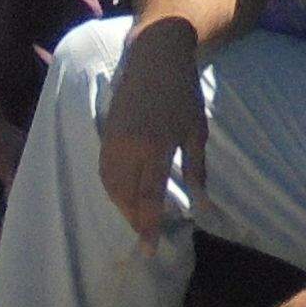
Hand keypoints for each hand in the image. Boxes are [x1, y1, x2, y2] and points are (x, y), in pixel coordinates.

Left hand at [0, 103, 22, 241]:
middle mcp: (27, 153)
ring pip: (29, 183)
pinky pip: (25, 173)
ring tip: (14, 226)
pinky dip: (19, 190)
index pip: (16, 200)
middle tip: (11, 240)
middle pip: (29, 192)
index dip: (7, 224)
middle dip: (20, 217)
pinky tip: (12, 204)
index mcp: (14, 160)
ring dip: (21, 203)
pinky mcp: (21, 146)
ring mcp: (26, 148)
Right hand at [95, 25, 208, 252]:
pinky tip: (125, 195)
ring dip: (121, 206)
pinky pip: (104, 171)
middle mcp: (129, 146)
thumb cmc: (182, 92)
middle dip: (134, 220)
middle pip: (125, 196)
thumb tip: (201, 205)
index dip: (148, 226)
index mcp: (155, 146)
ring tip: (136, 219)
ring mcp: (113, 139)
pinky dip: (113, 188)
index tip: (150, 249)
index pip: (148, 197)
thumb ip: (197, 169)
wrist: (155, 57)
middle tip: (147, 237)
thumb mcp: (196, 130)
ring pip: (111, 185)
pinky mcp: (106, 132)